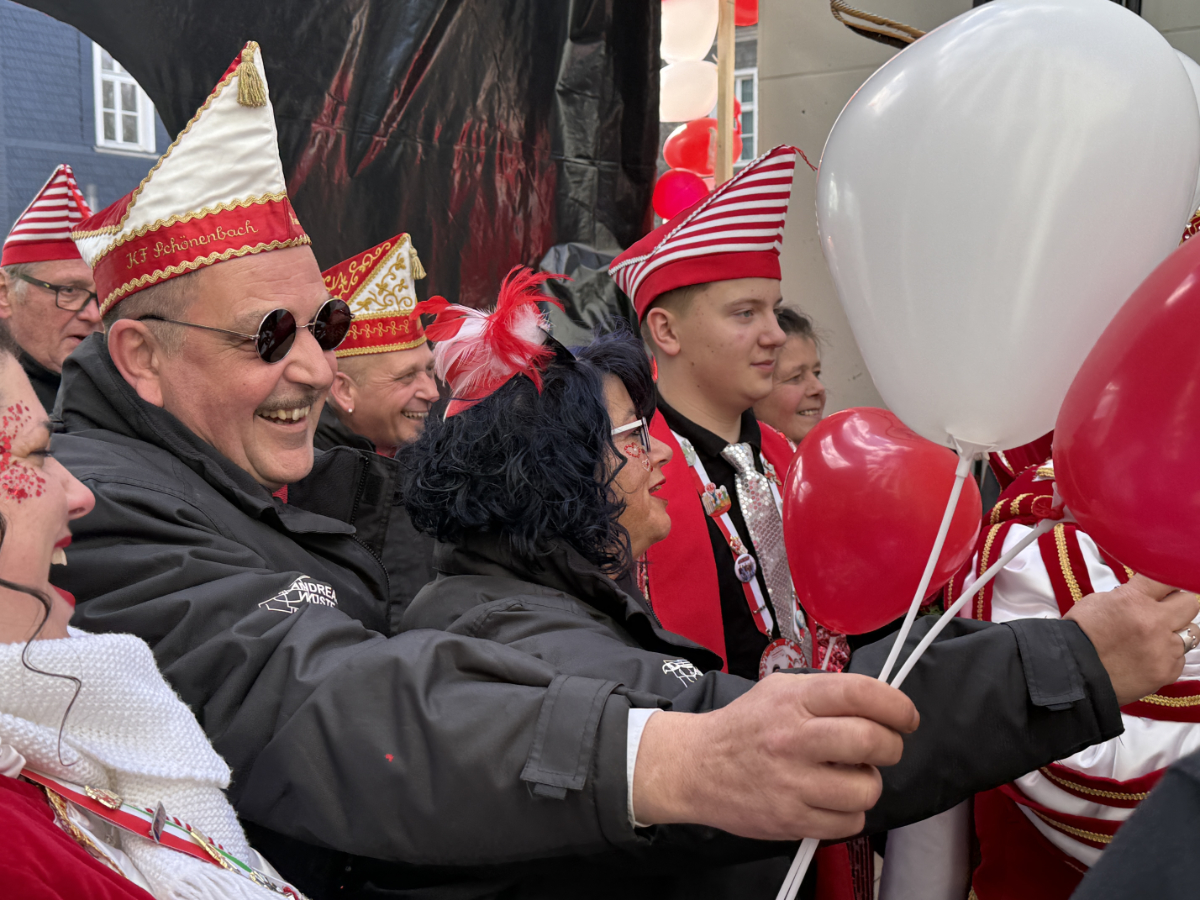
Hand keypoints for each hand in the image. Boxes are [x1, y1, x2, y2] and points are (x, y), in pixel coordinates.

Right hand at [631, 673, 918, 839]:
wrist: (696, 766)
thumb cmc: (744, 727)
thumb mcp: (778, 690)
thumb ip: (825, 692)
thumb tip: (878, 704)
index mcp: (794, 700)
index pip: (860, 693)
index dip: (896, 705)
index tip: (906, 717)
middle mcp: (794, 738)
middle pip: (872, 741)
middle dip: (891, 746)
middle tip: (882, 748)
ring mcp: (792, 782)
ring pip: (866, 788)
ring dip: (868, 783)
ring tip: (848, 776)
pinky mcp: (791, 819)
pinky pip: (849, 823)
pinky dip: (850, 812)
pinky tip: (832, 799)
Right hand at [1065, 574, 1197, 705]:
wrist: (1071, 673)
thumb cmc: (1080, 635)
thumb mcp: (1098, 602)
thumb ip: (1129, 596)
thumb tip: (1147, 595)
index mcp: (1133, 600)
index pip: (1167, 578)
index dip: (1165, 582)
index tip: (1162, 587)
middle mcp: (1154, 622)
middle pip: (1190, 603)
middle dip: (1177, 605)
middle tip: (1163, 612)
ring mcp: (1163, 649)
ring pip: (1191, 633)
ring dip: (1175, 633)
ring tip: (1154, 640)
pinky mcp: (1167, 672)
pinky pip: (1180, 658)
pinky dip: (1168, 657)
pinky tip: (1147, 658)